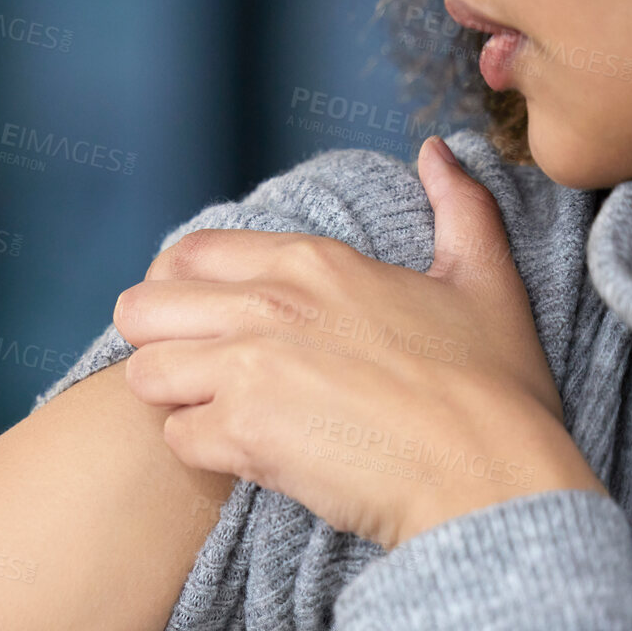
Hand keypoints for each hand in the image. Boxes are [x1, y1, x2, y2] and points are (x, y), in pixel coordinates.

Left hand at [113, 136, 603, 549]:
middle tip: (195, 376)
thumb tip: (437, 152)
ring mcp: (248, 368)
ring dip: (172, 400)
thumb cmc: (491, 391)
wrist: (490, 477)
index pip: (187, 255)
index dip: (178, 293)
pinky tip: (246, 457)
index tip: (203, 326)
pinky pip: (176, 439)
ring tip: (218, 417)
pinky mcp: (242, 432)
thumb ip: (457, 209)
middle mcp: (268, 304)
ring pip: (144, 373)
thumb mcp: (484, 281)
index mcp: (311, 263)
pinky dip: (202, 454)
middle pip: (139, 309)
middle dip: (157, 343)